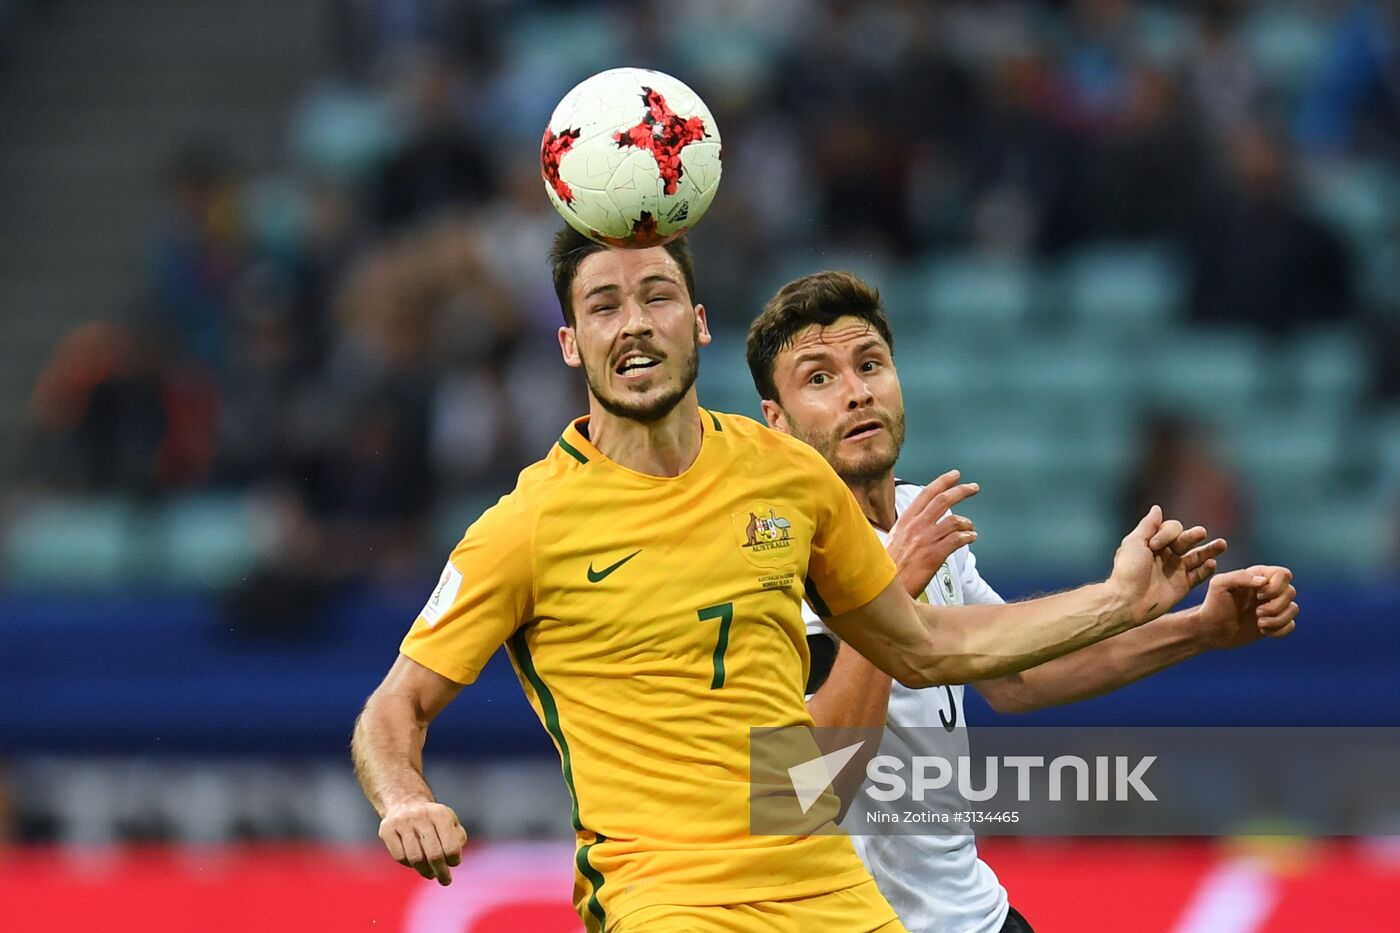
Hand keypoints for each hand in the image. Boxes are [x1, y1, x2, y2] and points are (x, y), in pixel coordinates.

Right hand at [378, 800, 467, 884]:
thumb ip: (458, 838)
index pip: (451, 847)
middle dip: (441, 872)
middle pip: (434, 855)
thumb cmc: (433, 820)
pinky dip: (408, 865)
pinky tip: (414, 864)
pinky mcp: (387, 829)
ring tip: (430, 874)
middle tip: (445, 881)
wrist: (405, 802)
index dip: (454, 860)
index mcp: (440, 814)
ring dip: (425, 871)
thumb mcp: (450, 822)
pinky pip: (400, 856)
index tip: (454, 863)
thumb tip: (454, 859)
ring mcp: (402, 822)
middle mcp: (421, 816)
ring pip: (415, 858)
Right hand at [887, 469, 979, 597]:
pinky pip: (957, 540)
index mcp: (904, 522)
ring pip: (953, 520)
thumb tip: (920, 524)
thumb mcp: (893, 542)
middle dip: (961, 491)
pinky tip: (971, 538)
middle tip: (973, 487)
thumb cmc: (887, 570)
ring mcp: (924, 540)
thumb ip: (908, 530)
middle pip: (942, 500)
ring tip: (970, 527)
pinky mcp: (933, 556)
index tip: (954, 475)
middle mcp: (915, 527)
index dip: (942, 482)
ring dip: (966, 522)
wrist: (881, 591)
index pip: (925, 494)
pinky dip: (967, 537)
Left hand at [1109, 505, 1226, 624]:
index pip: (1171, 529)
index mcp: (1153, 543)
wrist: (1127, 600)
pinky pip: (1199, 575)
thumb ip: (1148, 525)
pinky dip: (1207, 569)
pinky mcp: (1182, 586)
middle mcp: (1166, 555)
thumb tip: (1157, 508)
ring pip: (1198, 556)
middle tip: (1200, 533)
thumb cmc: (1127, 570)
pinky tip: (1212, 563)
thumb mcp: (1134, 543)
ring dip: (1210, 550)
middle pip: (1187, 540)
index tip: (1154, 546)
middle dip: (1193, 535)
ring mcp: (1176, 570)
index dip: (1167, 533)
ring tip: (1222, 544)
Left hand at [1193, 565, 1297, 649]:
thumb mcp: (1219, 585)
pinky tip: (1263, 631)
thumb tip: (1264, 581)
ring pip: (1293, 609)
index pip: (1284, 574)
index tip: (1258, 595)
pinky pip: (1291, 625)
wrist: (1211, 630)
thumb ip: (1240, 577)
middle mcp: (1269, 589)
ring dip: (1278, 619)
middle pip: (1291, 592)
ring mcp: (1273, 606)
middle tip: (1256, 613)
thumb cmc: (1213, 604)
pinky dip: (1279, 630)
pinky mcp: (1275, 622)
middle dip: (1276, 606)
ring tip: (1259, 624)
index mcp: (1258, 576)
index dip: (1276, 586)